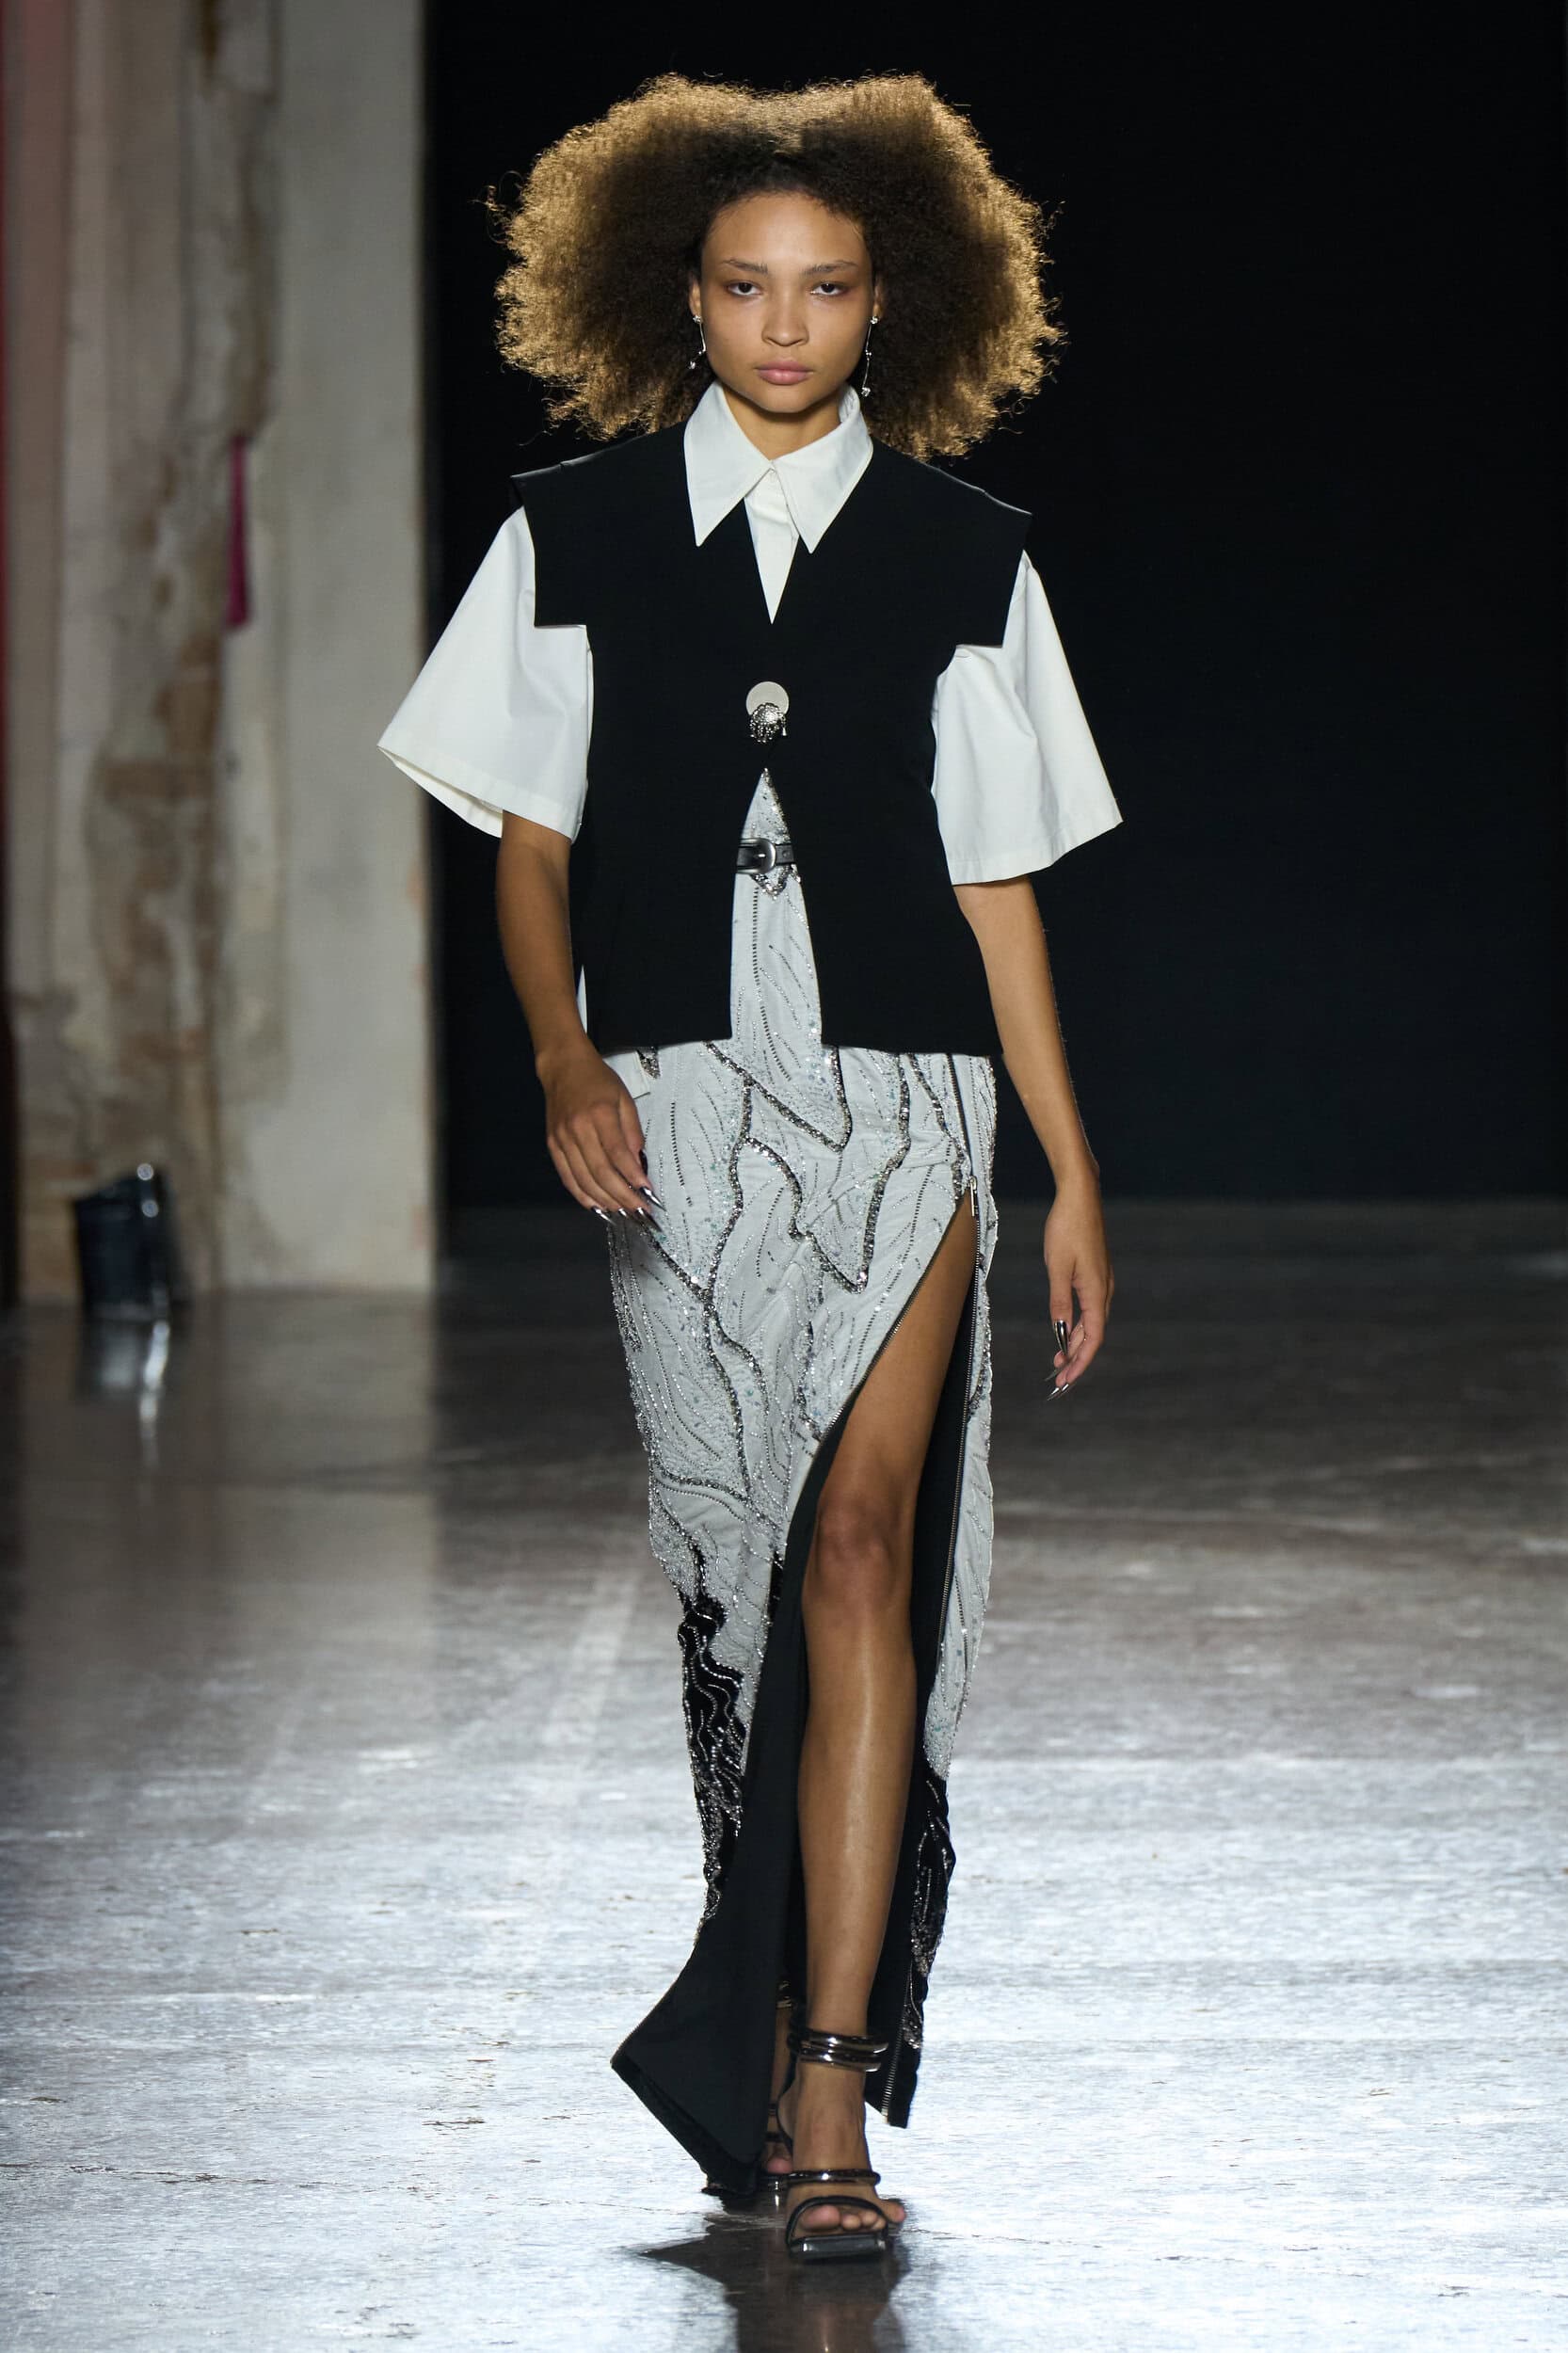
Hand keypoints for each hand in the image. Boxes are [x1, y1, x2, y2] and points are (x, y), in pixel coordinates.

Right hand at [540, 1042, 655, 1222]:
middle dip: (622, 1195)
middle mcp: (578, 1129)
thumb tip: (637, 1163)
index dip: (632, 1176)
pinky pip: (567, 1177)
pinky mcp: (552, 1145)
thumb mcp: (624, 1098)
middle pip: (601, 1172)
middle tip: (638, 1210)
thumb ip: (632, 1131)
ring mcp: (562, 1139)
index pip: (618, 1154)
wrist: (563, 1068)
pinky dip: (582, 1195)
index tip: (647, 1192)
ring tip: (622, 1211)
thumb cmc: (598, 1080)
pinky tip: (597, 1206)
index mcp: (599, 1114)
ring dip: (604, 1200)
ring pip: (584, 1179)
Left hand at [1044, 1175, 1112, 1393]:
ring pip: (1091, 1321)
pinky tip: (1064, 1329)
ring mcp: (1101, 1281)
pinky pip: (1088, 1308)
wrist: (1080, 1197)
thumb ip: (1059, 1301)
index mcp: (1096, 1291)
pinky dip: (1076, 1323)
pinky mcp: (1095, 1273)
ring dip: (1075, 1341)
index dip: (1080, 1360)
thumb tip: (1058, 1330)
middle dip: (1077, 1357)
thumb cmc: (1067, 1228)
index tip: (1066, 1378)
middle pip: (1093, 1334)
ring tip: (1058, 1359)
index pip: (1093, 1337)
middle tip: (1058, 1376)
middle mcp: (1103, 1290)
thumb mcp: (1057, 1267)